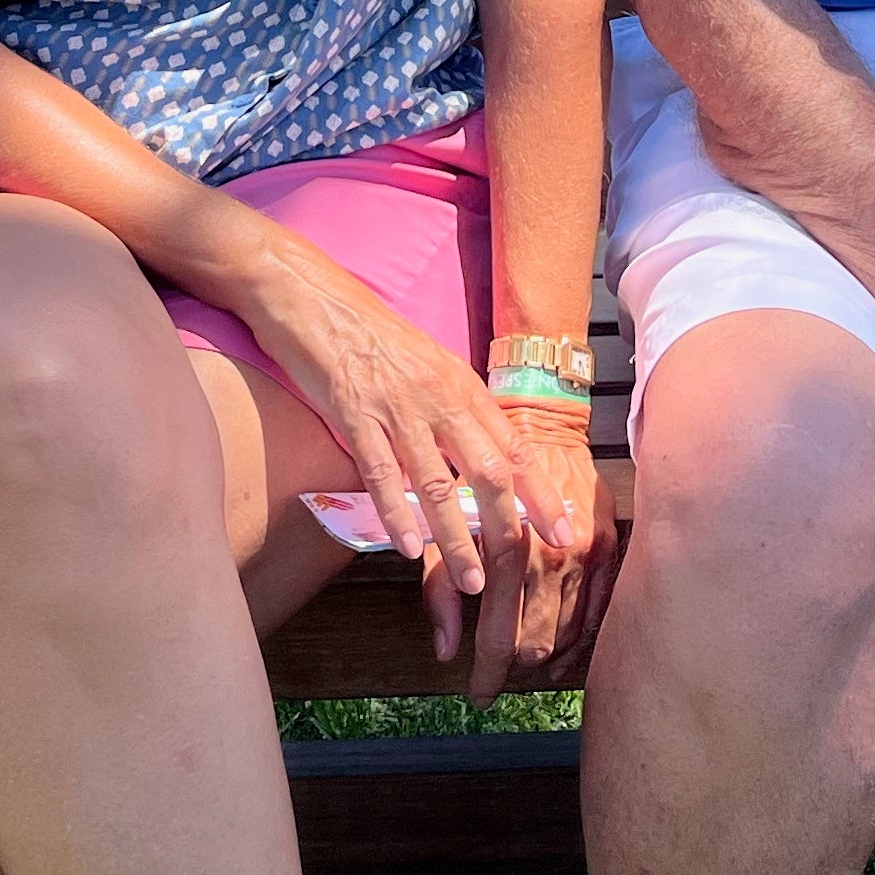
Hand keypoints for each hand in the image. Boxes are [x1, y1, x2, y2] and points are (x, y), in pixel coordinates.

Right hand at [239, 240, 577, 608]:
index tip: (566, 532)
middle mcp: (437, 396)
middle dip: (511, 525)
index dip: (543, 494)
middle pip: (488, 470)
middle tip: (527, 570)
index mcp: (460, 384)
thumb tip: (481, 451)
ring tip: (472, 581)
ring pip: (436, 483)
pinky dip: (397, 514)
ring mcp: (395, 405)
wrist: (308, 292)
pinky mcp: (352, 412)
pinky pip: (380, 472)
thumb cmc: (367, 331)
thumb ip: (452, 406)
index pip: (515, 448)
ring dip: (457, 538)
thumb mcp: (425, 363)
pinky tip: (409, 548)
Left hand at [460, 410, 618, 701]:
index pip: (499, 634)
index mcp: (510, 550)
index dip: (488, 673)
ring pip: (568, 635)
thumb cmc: (484, 472)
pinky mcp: (611, 548)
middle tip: (498, 671)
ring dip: (544, 654)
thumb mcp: (450, 523)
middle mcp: (553, 557)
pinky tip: (560, 644)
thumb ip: (442, 586)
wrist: (543, 426)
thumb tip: (444, 649)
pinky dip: (577, 637)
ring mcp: (588, 555)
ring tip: (524, 655)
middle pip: (536, 643)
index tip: (479, 693)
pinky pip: (599, 613)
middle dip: (514, 666)